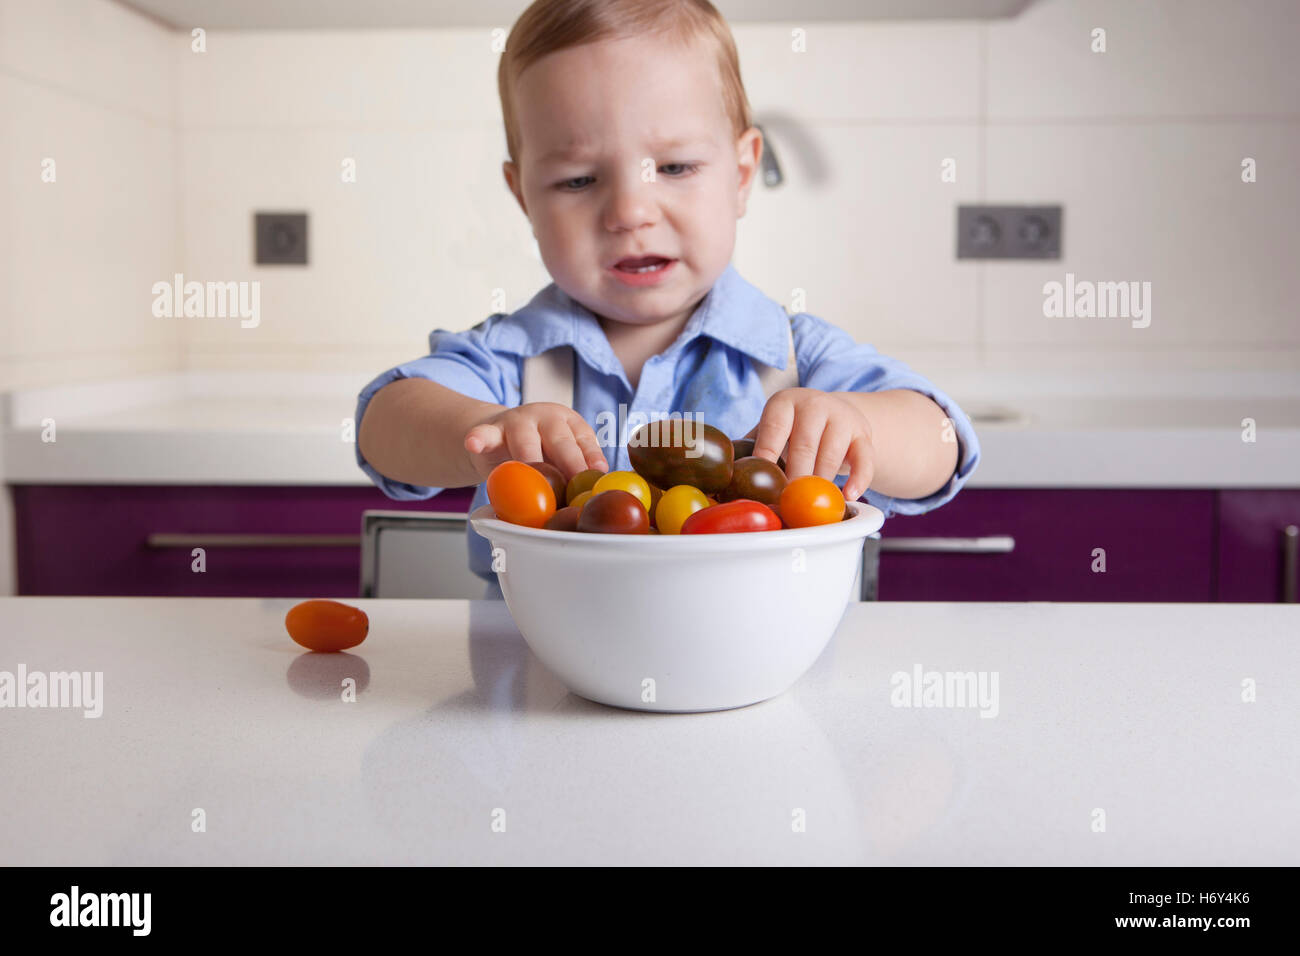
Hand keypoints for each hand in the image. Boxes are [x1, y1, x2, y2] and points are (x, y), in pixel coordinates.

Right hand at [464, 402, 608, 482]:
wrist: (496, 434)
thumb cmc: (538, 449)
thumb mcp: (560, 454)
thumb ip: (575, 468)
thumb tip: (594, 493)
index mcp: (569, 423)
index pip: (584, 440)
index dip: (591, 458)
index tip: (598, 476)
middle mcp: (546, 418)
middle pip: (560, 441)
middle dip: (569, 462)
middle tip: (575, 483)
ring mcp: (517, 421)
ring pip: (525, 441)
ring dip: (530, 459)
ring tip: (533, 474)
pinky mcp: (490, 430)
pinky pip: (484, 434)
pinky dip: (478, 438)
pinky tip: (472, 443)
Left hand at [746, 388, 875, 500]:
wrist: (838, 414)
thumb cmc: (795, 429)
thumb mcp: (774, 429)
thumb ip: (752, 447)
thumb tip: (723, 479)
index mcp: (784, 403)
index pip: (774, 429)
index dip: (767, 456)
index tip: (764, 484)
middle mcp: (813, 404)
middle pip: (803, 445)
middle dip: (795, 477)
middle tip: (787, 502)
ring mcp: (842, 418)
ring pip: (831, 455)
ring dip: (820, 483)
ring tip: (811, 505)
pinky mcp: (864, 434)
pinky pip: (864, 459)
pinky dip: (858, 480)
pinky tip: (848, 497)